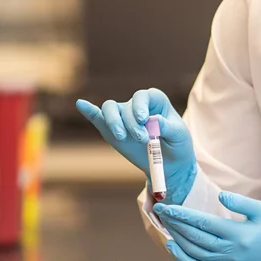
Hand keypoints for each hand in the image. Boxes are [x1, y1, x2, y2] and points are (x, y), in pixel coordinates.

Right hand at [76, 89, 196, 204]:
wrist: (170, 164)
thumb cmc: (178, 145)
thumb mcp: (180, 136)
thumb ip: (168, 127)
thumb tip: (154, 120)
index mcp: (155, 101)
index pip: (143, 96)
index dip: (140, 106)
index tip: (144, 120)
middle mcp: (136, 106)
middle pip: (125, 106)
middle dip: (131, 123)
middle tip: (142, 139)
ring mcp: (122, 117)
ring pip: (109, 109)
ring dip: (113, 122)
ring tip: (122, 136)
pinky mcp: (112, 130)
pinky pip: (98, 117)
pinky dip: (89, 111)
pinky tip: (80, 104)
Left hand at [154, 191, 260, 260]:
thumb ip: (241, 202)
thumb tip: (220, 195)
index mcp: (238, 235)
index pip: (205, 224)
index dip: (184, 215)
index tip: (168, 206)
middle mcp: (229, 252)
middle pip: (195, 238)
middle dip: (175, 223)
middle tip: (161, 210)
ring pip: (193, 253)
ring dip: (176, 237)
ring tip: (165, 222)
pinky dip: (182, 259)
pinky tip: (172, 245)